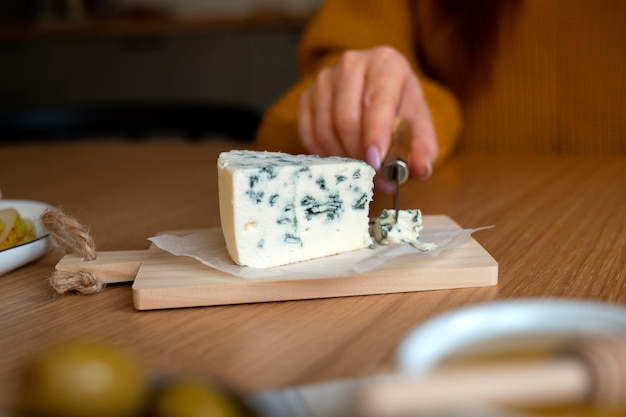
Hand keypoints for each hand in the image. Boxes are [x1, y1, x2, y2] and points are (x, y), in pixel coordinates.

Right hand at [298, 46, 437, 181]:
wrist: (377, 93)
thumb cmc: (400, 108)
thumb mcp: (419, 124)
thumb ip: (424, 147)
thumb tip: (421, 169)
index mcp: (385, 63)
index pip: (376, 102)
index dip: (375, 134)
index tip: (376, 161)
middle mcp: (351, 64)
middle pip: (346, 119)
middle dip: (359, 154)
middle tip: (373, 175)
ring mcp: (324, 79)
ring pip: (325, 130)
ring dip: (343, 159)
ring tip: (361, 170)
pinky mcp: (306, 96)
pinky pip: (309, 135)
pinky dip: (325, 156)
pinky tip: (342, 160)